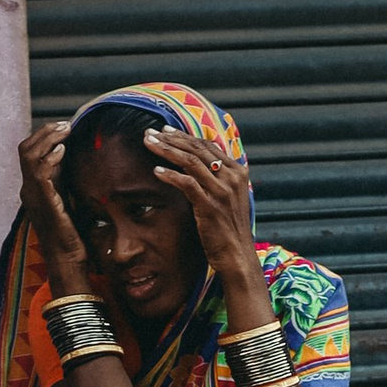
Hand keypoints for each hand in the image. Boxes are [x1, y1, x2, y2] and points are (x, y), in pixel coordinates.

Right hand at [17, 118, 89, 288]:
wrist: (67, 259)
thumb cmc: (70, 234)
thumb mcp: (66, 198)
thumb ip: (63, 179)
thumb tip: (70, 156)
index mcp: (33, 188)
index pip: (28, 152)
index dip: (44, 136)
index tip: (64, 127)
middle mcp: (28, 189)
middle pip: (25, 149)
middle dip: (45, 132)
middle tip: (65, 125)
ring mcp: (33, 196)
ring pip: (29, 156)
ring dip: (48, 139)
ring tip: (65, 131)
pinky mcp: (43, 202)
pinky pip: (39, 173)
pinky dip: (50, 158)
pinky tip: (63, 151)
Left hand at [136, 120, 259, 296]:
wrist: (237, 256)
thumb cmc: (228, 229)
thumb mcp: (228, 199)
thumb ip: (217, 180)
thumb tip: (199, 165)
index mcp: (238, 172)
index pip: (208, 146)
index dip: (185, 136)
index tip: (165, 131)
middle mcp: (232, 177)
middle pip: (197, 149)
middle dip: (171, 138)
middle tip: (150, 132)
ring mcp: (222, 191)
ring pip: (190, 161)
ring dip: (166, 150)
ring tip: (148, 144)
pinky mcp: (210, 205)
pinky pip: (187, 183)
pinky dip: (170, 174)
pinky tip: (156, 171)